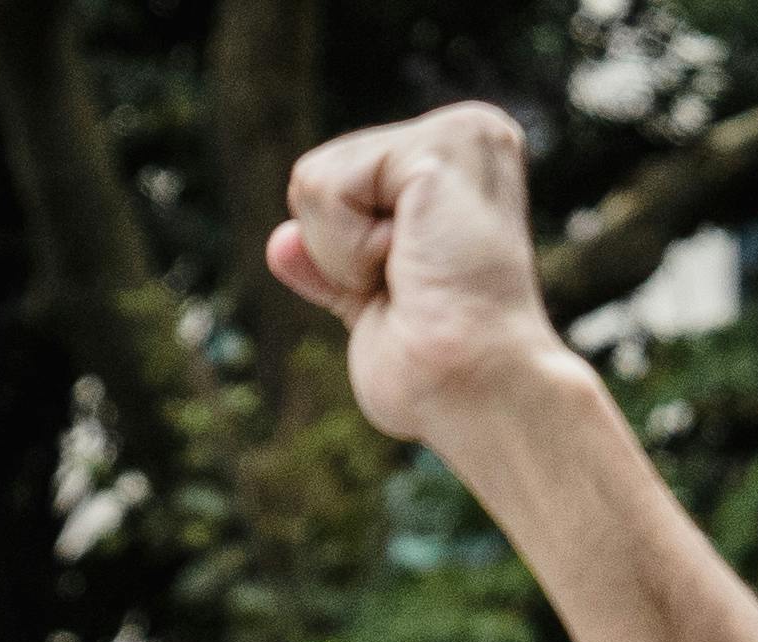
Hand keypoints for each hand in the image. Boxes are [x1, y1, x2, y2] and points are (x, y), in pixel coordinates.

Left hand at [264, 103, 577, 452]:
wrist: (476, 393)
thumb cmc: (436, 373)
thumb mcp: (372, 308)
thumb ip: (331, 266)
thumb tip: (281, 241)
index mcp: (455, 169)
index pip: (335, 186)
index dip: (344, 258)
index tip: (412, 292)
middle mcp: (467, 135)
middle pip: (315, 176)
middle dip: (337, 254)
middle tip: (412, 290)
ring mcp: (461, 133)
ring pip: (312, 180)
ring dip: (343, 256)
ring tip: (415, 278)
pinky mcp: (443, 147)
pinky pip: (325, 188)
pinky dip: (347, 251)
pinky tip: (411, 266)